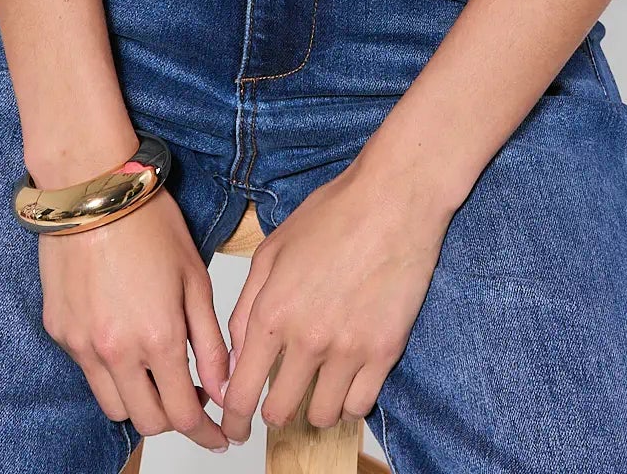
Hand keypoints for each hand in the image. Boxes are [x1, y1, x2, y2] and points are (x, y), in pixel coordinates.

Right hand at [40, 189, 232, 452]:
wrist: (92, 189)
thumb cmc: (149, 223)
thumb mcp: (194, 278)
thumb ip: (211, 342)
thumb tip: (224, 389)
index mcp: (158, 338)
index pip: (184, 415)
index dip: (206, 433)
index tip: (220, 436)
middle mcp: (116, 352)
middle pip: (148, 422)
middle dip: (176, 420)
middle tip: (193, 399)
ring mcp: (83, 346)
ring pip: (115, 406)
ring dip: (141, 401)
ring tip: (158, 372)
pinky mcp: (60, 333)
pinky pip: (89, 372)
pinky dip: (111, 371)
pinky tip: (126, 339)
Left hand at [216, 155, 451, 443]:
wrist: (393, 199)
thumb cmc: (334, 214)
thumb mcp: (273, 250)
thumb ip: (247, 307)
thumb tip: (238, 356)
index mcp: (273, 312)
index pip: (241, 392)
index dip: (233, 419)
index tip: (234, 427)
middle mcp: (308, 338)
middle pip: (280, 412)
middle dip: (274, 411)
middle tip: (280, 399)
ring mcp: (349, 349)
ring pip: (323, 415)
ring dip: (315, 406)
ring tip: (319, 383)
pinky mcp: (385, 351)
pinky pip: (360, 405)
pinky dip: (350, 400)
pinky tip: (348, 378)